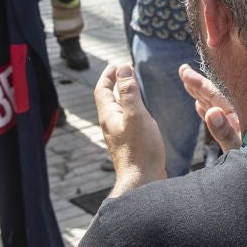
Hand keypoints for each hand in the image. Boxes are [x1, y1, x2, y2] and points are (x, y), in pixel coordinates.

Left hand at [93, 62, 164, 189]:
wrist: (143, 181)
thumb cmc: (140, 150)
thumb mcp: (136, 115)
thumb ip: (129, 91)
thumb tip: (122, 68)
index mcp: (109, 116)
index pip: (102, 90)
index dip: (108, 75)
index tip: (116, 65)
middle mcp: (111, 125)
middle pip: (109, 99)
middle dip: (115, 83)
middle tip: (125, 72)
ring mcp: (119, 135)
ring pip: (119, 110)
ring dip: (125, 96)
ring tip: (134, 87)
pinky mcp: (129, 143)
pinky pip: (128, 120)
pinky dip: (133, 109)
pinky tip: (144, 113)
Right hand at [179, 63, 241, 153]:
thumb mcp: (240, 149)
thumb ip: (226, 133)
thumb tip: (211, 111)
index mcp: (241, 117)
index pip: (217, 96)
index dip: (200, 84)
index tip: (185, 72)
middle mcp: (241, 118)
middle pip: (216, 97)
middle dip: (198, 85)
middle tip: (183, 70)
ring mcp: (241, 127)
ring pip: (217, 107)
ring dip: (201, 97)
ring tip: (188, 84)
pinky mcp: (240, 137)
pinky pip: (221, 121)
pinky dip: (209, 112)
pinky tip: (200, 107)